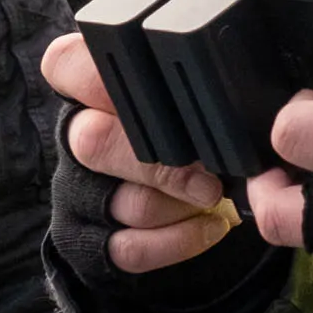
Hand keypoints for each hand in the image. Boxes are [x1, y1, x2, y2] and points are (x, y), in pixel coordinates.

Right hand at [41, 31, 238, 275]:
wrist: (166, 206)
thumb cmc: (180, 134)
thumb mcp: (181, 95)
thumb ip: (190, 81)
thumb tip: (247, 76)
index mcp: (90, 89)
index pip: (64, 64)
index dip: (100, 75)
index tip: (154, 88)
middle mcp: (75, 136)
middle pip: (95, 141)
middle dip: (165, 162)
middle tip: (210, 172)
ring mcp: (79, 191)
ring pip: (123, 201)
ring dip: (181, 204)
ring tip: (215, 197)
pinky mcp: (89, 241)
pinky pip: (128, 248)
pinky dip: (177, 240)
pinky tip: (209, 227)